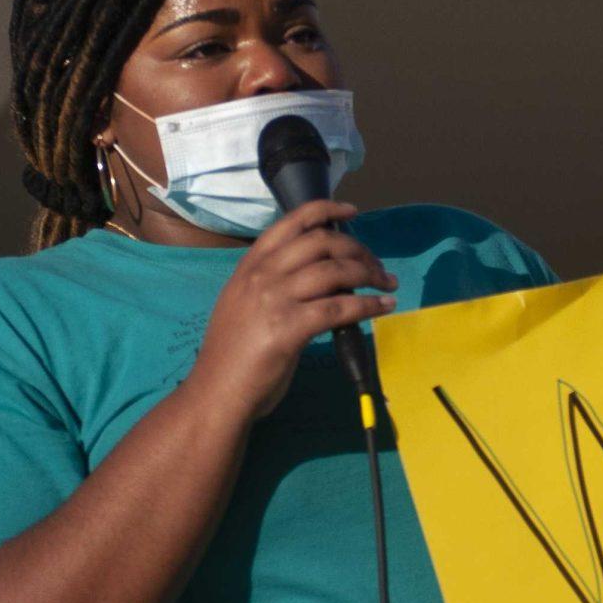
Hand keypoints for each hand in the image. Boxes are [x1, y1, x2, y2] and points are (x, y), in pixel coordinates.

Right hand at [189, 200, 395, 418]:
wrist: (216, 391)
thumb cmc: (231, 353)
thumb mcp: (245, 303)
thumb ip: (275, 284)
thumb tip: (322, 277)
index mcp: (250, 265)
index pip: (292, 222)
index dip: (326, 210)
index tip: (352, 211)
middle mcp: (262, 274)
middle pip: (322, 242)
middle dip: (358, 249)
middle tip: (377, 266)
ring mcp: (274, 299)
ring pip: (335, 271)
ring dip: (370, 274)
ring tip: (387, 284)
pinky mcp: (289, 328)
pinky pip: (340, 307)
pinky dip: (369, 305)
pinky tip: (383, 307)